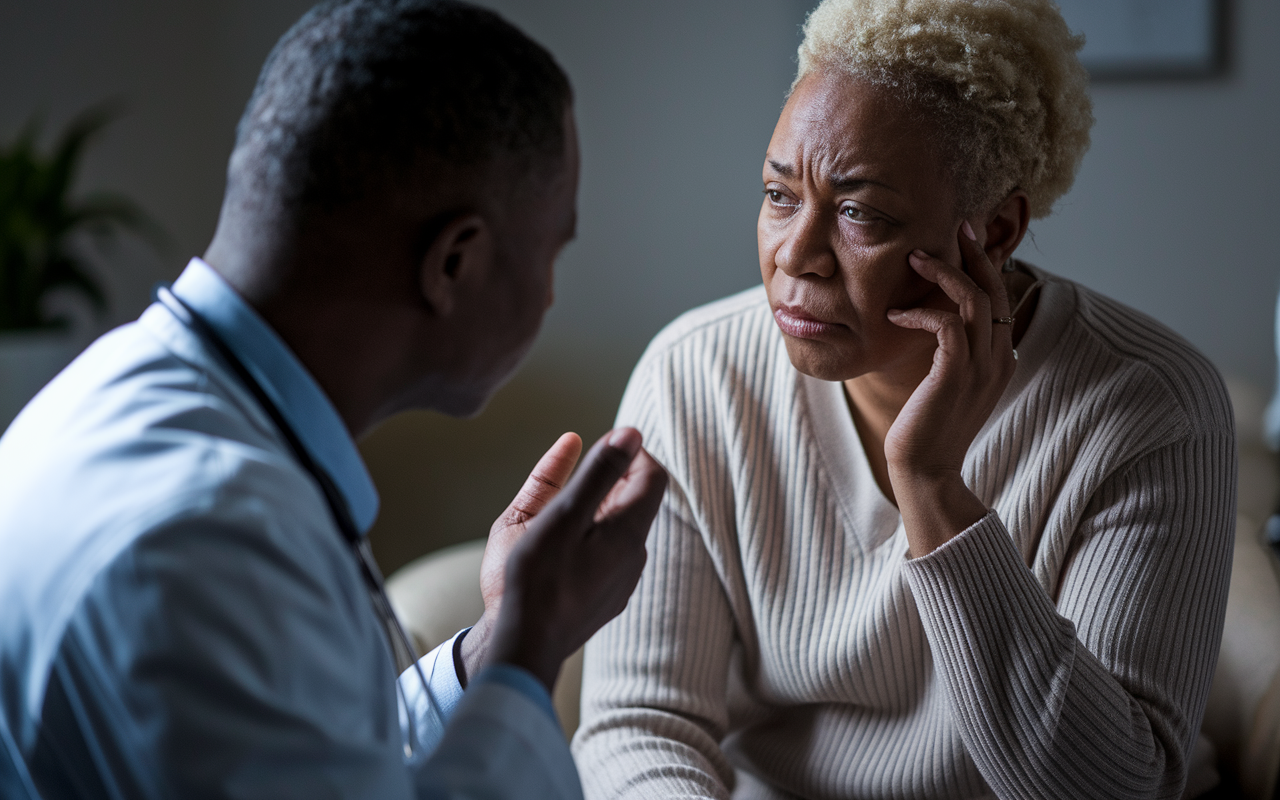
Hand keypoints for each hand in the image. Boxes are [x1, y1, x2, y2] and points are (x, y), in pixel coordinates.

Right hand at [469, 428, 667, 690]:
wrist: (522, 646)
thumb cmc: (536, 579)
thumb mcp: (563, 515)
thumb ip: (599, 472)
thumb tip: (631, 434)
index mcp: (629, 533)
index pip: (653, 476)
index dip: (630, 452)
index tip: (598, 446)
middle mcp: (634, 557)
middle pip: (637, 501)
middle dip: (612, 478)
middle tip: (576, 472)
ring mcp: (621, 582)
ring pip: (621, 529)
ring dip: (600, 507)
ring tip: (563, 507)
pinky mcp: (606, 598)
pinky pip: (608, 554)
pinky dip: (592, 535)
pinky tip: (561, 544)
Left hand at [883, 221, 1015, 555]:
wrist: (926, 472)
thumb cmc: (927, 428)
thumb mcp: (944, 382)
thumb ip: (949, 352)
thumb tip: (931, 320)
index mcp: (1000, 357)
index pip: (1001, 297)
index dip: (985, 264)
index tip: (964, 236)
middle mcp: (998, 358)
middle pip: (995, 289)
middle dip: (974, 253)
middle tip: (954, 225)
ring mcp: (981, 367)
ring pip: (974, 300)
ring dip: (943, 273)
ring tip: (913, 258)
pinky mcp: (956, 375)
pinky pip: (947, 325)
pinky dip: (922, 312)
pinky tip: (895, 315)